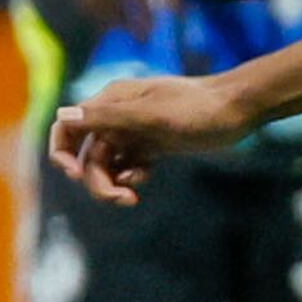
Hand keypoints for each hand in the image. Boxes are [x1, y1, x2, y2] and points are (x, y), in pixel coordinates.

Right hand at [47, 73, 250, 203]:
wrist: (239, 109)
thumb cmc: (198, 108)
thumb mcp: (152, 115)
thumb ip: (109, 117)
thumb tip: (64, 115)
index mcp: (111, 102)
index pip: (68, 126)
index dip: (61, 152)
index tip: (75, 175)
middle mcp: (118, 116)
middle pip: (87, 154)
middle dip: (97, 180)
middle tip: (122, 199)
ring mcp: (136, 131)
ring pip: (107, 164)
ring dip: (112, 183)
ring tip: (131, 198)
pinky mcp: (154, 145)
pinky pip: (128, 166)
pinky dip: (130, 178)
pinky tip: (141, 182)